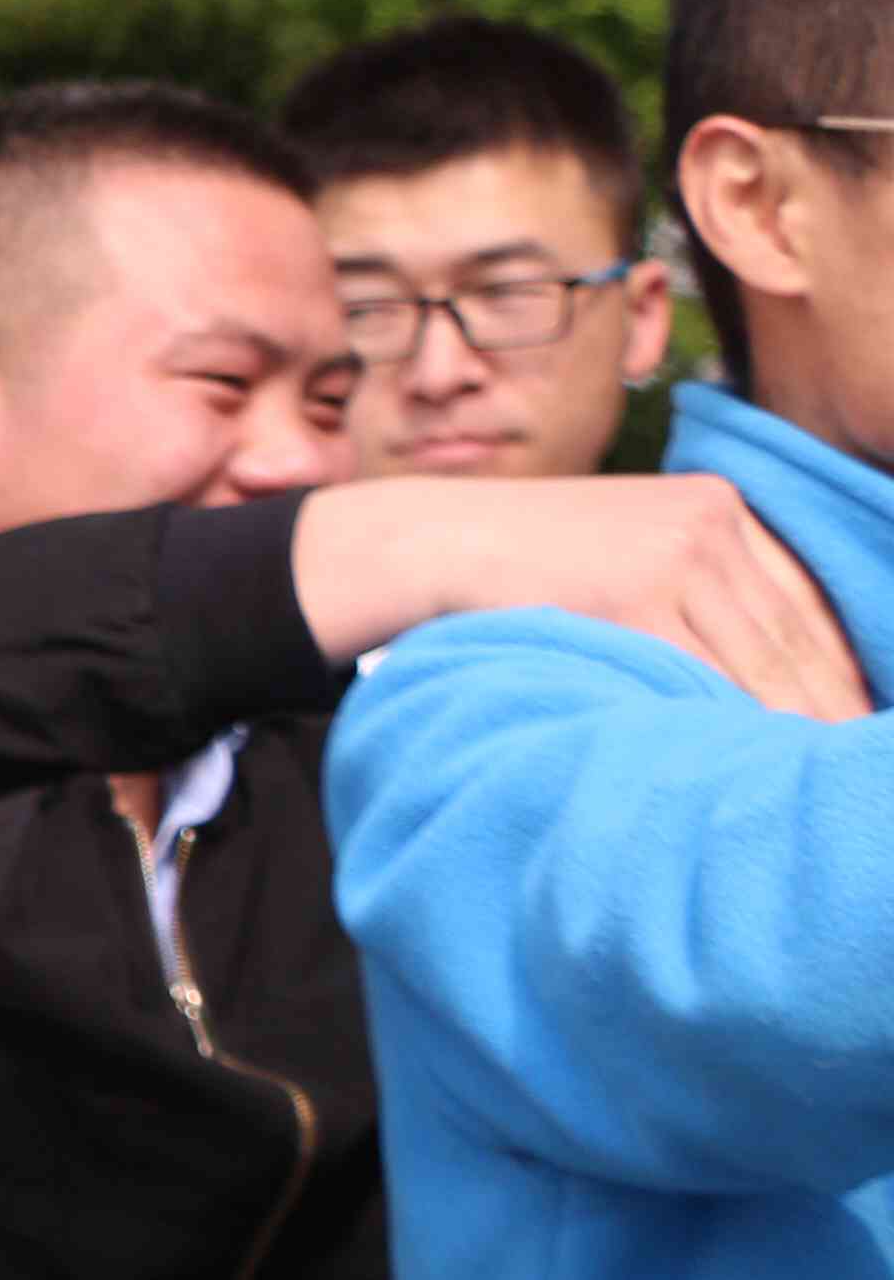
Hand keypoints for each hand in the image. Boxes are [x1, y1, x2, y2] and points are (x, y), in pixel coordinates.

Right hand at [295, 474, 873, 718]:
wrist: (429, 540)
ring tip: (812, 774)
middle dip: (830, 703)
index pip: (804, 601)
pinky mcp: (630, 594)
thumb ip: (694, 587)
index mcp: (717, 504)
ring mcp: (669, 554)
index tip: (860, 721)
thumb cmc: (525, 564)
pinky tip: (743, 760)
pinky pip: (696, 674)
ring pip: (757, 659)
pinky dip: (726, 721)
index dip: (843, 668)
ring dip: (791, 723)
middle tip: (856, 762)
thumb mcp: (626, 548)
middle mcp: (708, 520)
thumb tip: (765, 673)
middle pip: (794, 633)